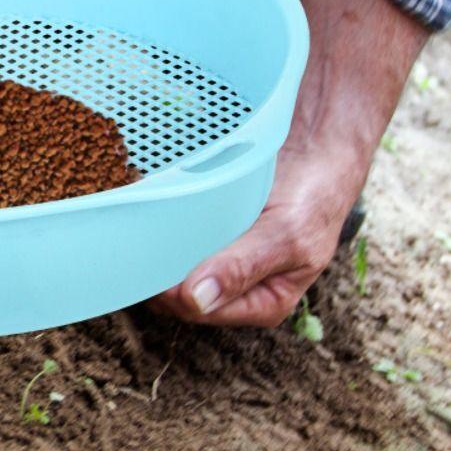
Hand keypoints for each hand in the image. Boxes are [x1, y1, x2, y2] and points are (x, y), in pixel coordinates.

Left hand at [151, 0, 429, 327]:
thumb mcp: (287, 234)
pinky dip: (159, 214)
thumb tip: (197, 300)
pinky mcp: (205, 221)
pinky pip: (172, 226)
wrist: (319, 140)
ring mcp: (216, 251)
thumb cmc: (314, 194)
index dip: (167, 289)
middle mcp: (233, 283)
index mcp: (259, 301)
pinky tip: (145, 197)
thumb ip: (242, 267)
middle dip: (154, 265)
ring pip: (169, 258)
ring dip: (150, 241)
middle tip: (131, 235)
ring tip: (133, 218)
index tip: (147, 259)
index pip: (196, 309)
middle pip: (175, 287)